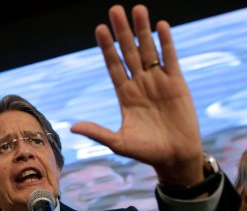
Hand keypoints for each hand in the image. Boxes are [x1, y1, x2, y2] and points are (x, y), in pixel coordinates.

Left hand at [71, 5, 202, 185]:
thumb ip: (97, 133)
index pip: (114, 65)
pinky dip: (166, 43)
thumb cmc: (146, 151)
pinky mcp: (177, 84)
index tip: (100, 29)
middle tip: (115, 10)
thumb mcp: (118, 143)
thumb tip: (72, 128)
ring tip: (138, 10)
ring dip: (143, 31)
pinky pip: (171, 59)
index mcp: (125, 95)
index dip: (107, 48)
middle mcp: (140, 84)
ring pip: (149, 51)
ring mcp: (159, 82)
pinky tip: (160, 26)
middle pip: (129, 52)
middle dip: (123, 32)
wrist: (174, 157)